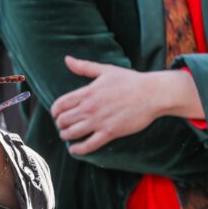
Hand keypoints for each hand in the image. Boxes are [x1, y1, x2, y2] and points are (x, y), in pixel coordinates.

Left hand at [52, 56, 199, 155]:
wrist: (152, 94)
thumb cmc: (130, 80)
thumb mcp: (105, 70)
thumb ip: (84, 66)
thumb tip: (67, 59)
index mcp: (87, 92)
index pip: (60, 104)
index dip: (55, 111)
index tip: (56, 113)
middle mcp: (90, 107)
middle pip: (63, 120)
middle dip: (59, 124)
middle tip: (62, 125)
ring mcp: (99, 121)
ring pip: (72, 133)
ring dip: (65, 136)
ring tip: (66, 135)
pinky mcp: (110, 133)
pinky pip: (88, 145)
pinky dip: (78, 150)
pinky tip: (74, 149)